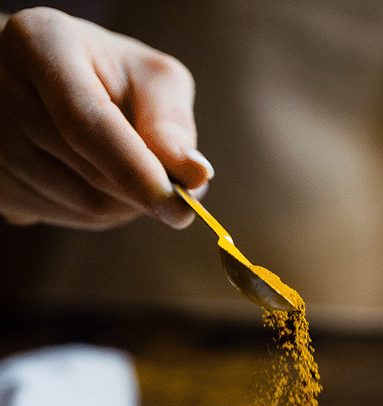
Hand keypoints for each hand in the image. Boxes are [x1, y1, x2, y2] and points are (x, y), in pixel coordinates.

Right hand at [0, 6, 212, 229]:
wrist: (42, 82)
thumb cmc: (106, 75)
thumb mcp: (148, 76)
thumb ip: (173, 122)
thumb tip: (196, 176)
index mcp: (40, 44)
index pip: (86, 123)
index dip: (136, 171)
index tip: (180, 207)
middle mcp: (4, 90)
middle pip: (90, 173)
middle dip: (143, 189)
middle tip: (171, 183)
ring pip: (82, 205)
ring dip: (125, 204)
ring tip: (129, 169)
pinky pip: (64, 218)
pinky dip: (98, 211)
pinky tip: (98, 179)